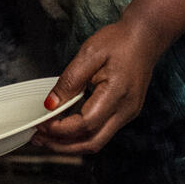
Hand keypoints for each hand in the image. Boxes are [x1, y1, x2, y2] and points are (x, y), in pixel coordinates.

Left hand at [31, 18, 166, 154]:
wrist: (145, 37)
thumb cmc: (120, 41)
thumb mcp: (89, 53)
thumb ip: (69, 80)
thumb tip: (51, 105)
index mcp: (117, 94)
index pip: (85, 124)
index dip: (60, 129)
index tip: (41, 123)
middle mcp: (125, 110)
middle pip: (91, 143)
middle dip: (62, 146)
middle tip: (39, 139)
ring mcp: (127, 114)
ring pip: (96, 141)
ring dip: (70, 144)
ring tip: (47, 136)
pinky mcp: (125, 113)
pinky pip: (101, 132)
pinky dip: (81, 135)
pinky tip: (66, 128)